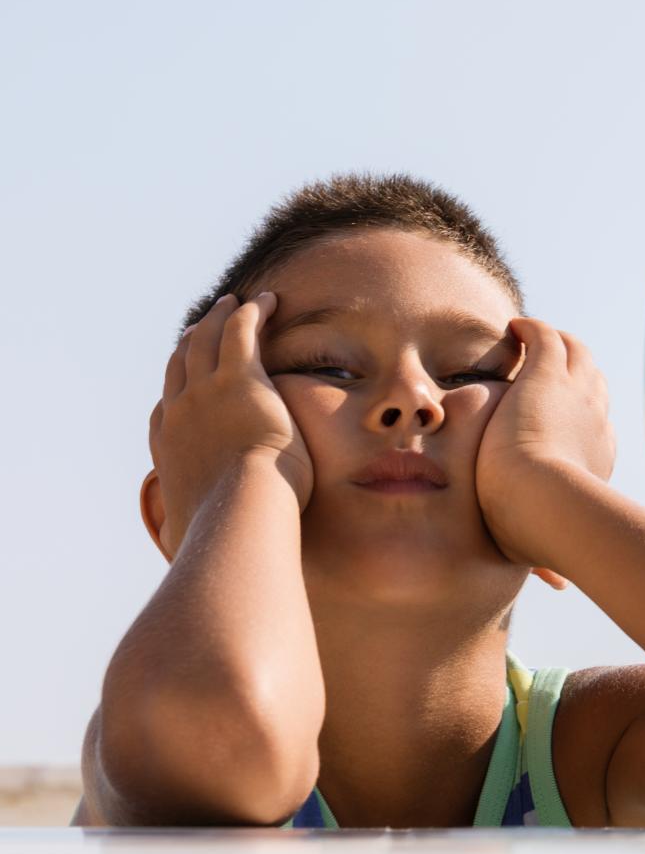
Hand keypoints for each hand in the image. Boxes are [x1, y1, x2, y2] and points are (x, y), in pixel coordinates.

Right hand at [149, 293, 313, 548]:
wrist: (241, 509)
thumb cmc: (225, 529)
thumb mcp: (192, 533)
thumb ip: (185, 535)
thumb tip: (182, 550)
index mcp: (168, 446)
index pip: (166, 406)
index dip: (177, 385)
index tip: (188, 376)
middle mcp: (179, 411)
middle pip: (181, 362)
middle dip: (193, 340)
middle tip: (206, 324)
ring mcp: (205, 391)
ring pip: (208, 339)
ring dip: (221, 317)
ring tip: (236, 303)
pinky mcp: (239, 378)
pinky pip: (242, 331)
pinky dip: (252, 312)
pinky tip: (269, 302)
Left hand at [476, 318, 614, 563]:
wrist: (544, 505)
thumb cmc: (540, 532)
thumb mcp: (546, 544)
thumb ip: (548, 560)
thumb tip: (559, 584)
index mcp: (597, 456)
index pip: (597, 426)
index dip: (583, 415)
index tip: (564, 415)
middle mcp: (595, 421)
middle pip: (596, 384)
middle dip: (578, 371)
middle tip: (554, 364)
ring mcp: (575, 395)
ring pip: (576, 354)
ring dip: (558, 343)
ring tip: (535, 339)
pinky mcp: (546, 377)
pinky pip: (546, 338)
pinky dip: (533, 329)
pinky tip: (514, 327)